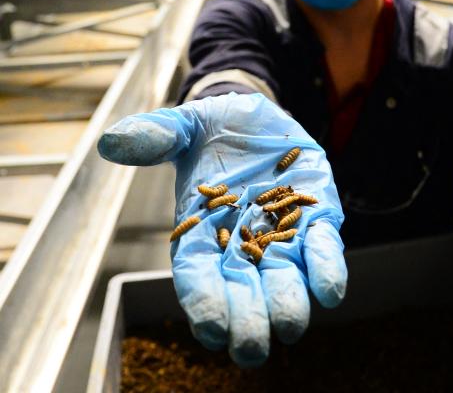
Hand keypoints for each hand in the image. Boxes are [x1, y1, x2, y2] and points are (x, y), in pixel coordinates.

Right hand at [97, 92, 346, 366]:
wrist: (258, 118)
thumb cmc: (213, 128)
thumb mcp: (185, 126)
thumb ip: (158, 136)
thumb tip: (111, 142)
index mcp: (202, 232)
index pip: (198, 277)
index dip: (203, 303)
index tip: (210, 327)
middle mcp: (242, 245)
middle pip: (243, 294)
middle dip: (248, 321)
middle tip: (250, 345)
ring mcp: (282, 236)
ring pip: (286, 284)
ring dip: (289, 305)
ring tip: (290, 322)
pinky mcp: (316, 219)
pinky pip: (322, 250)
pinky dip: (326, 269)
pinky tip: (329, 288)